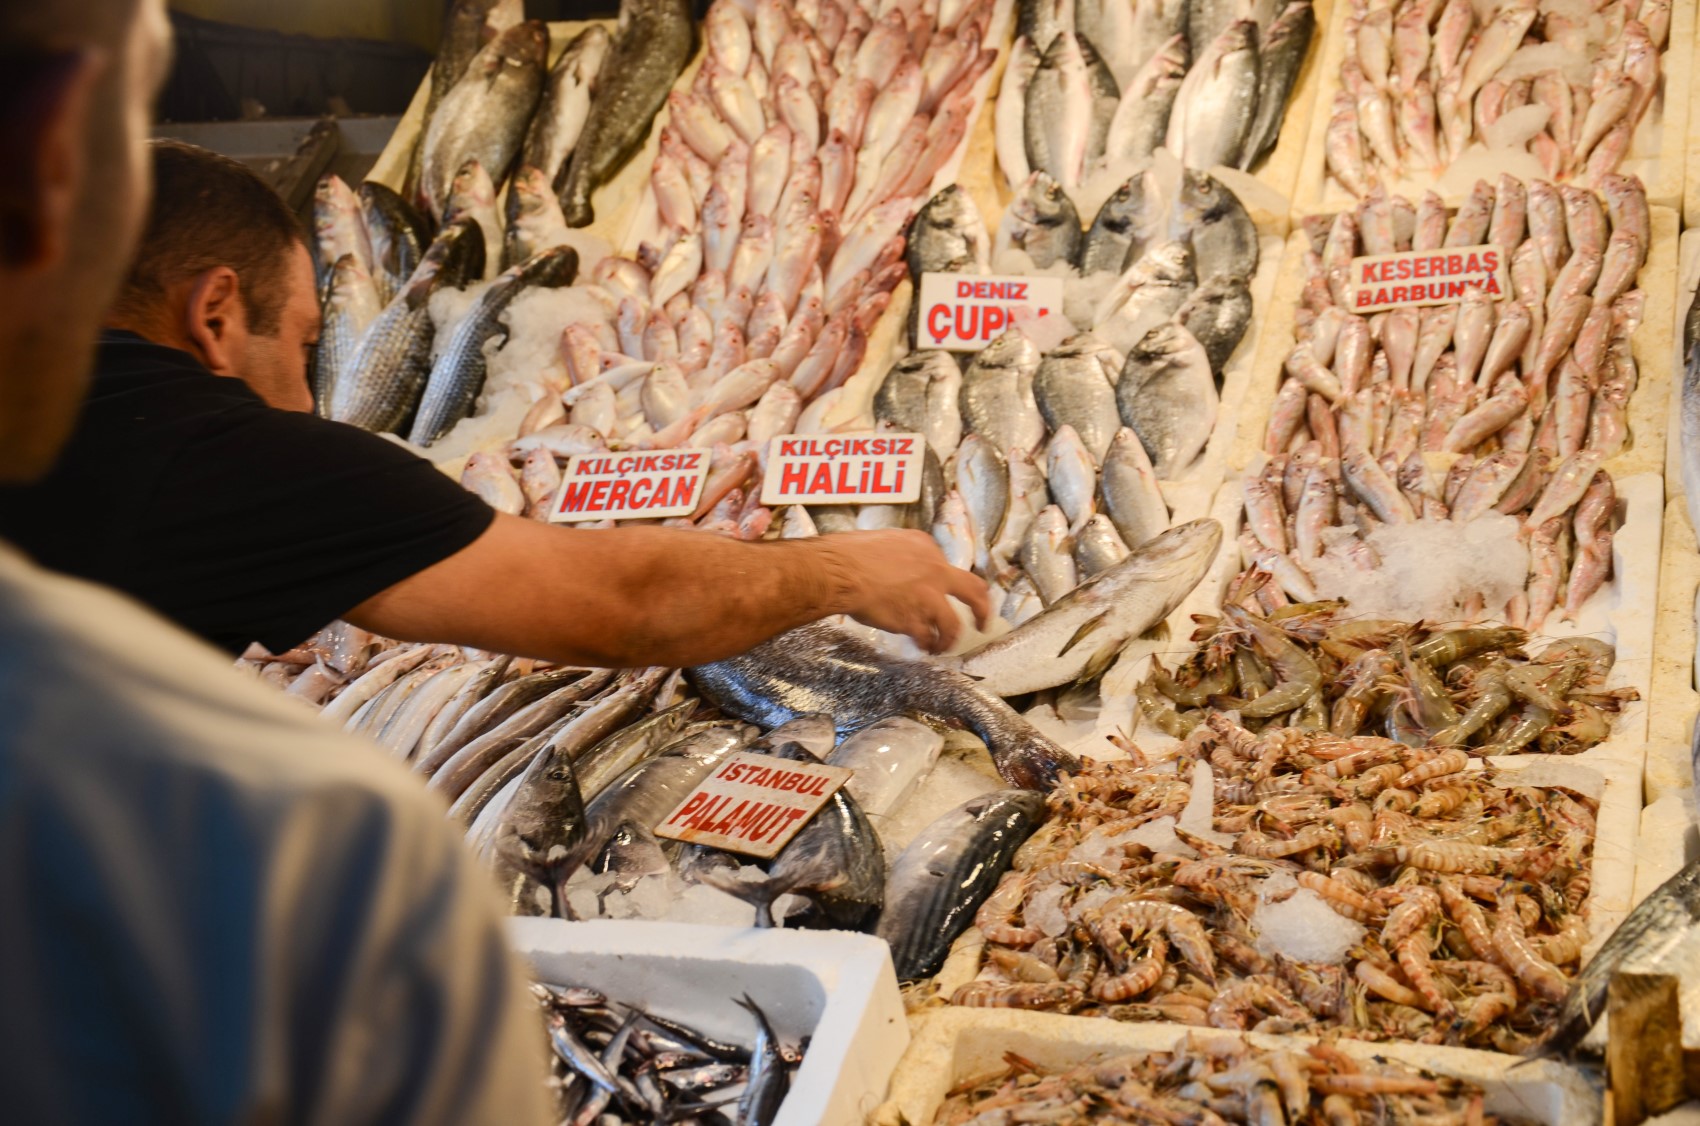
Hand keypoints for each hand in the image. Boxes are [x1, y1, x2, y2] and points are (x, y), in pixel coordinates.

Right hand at [820, 530, 991, 653]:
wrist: (841, 572)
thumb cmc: (852, 553)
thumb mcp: (885, 540)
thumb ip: (901, 553)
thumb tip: (897, 564)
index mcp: (926, 548)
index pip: (946, 567)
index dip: (947, 583)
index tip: (944, 593)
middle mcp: (935, 572)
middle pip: (973, 592)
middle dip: (982, 609)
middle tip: (982, 623)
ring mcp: (928, 599)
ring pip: (953, 625)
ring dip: (950, 639)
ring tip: (944, 647)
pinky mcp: (915, 621)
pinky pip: (927, 638)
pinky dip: (927, 646)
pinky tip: (924, 649)